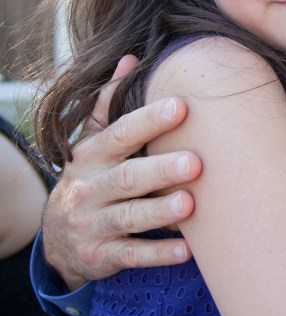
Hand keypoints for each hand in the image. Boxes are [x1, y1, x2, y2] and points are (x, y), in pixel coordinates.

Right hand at [42, 56, 201, 289]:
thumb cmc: (91, 177)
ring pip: (129, 218)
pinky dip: (158, 254)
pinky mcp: (102, 256)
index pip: (120, 134)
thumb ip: (109, 103)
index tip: (181, 106)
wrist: (59, 237)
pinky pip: (132, 255)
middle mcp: (89, 187)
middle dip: (160, 169)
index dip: (149, 120)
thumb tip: (131, 58)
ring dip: (160, 212)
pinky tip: (187, 249)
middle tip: (196, 162)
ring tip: (190, 204)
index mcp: (92, 155)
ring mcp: (93, 223)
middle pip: (127, 178)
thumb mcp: (93, 142)